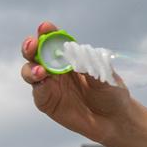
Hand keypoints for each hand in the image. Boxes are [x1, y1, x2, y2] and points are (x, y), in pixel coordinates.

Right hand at [20, 21, 131, 143]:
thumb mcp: (106, 76)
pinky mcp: (47, 101)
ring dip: (31, 68)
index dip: (48, 33)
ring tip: (40, 71)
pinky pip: (38, 92)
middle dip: (31, 47)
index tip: (45, 27)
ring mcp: (50, 85)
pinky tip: (42, 82)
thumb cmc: (112, 93)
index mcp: (71, 57)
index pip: (55, 41)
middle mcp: (57, 68)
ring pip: (31, 71)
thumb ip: (91, 66)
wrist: (115, 119)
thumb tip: (76, 57)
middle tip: (32, 45)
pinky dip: (37, 86)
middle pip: (36, 53)